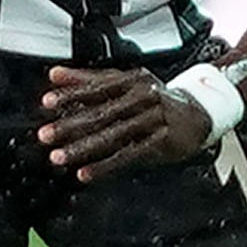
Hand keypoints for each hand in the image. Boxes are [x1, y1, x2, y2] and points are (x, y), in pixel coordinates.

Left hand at [38, 64, 217, 183]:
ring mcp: (154, 119)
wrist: (200, 114)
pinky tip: (86, 173)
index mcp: (132, 80)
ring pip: (113, 135)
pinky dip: (105, 165)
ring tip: (59, 157)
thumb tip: (54, 74)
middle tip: (46, 135)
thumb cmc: (157, 99)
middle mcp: (144, 97)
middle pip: (102, 113)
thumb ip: (89, 79)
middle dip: (71, 125)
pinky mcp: (162, 140)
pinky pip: (129, 154)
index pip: (97, 87)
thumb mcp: (127, 83)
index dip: (71, 94)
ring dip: (83, 148)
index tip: (47, 101)